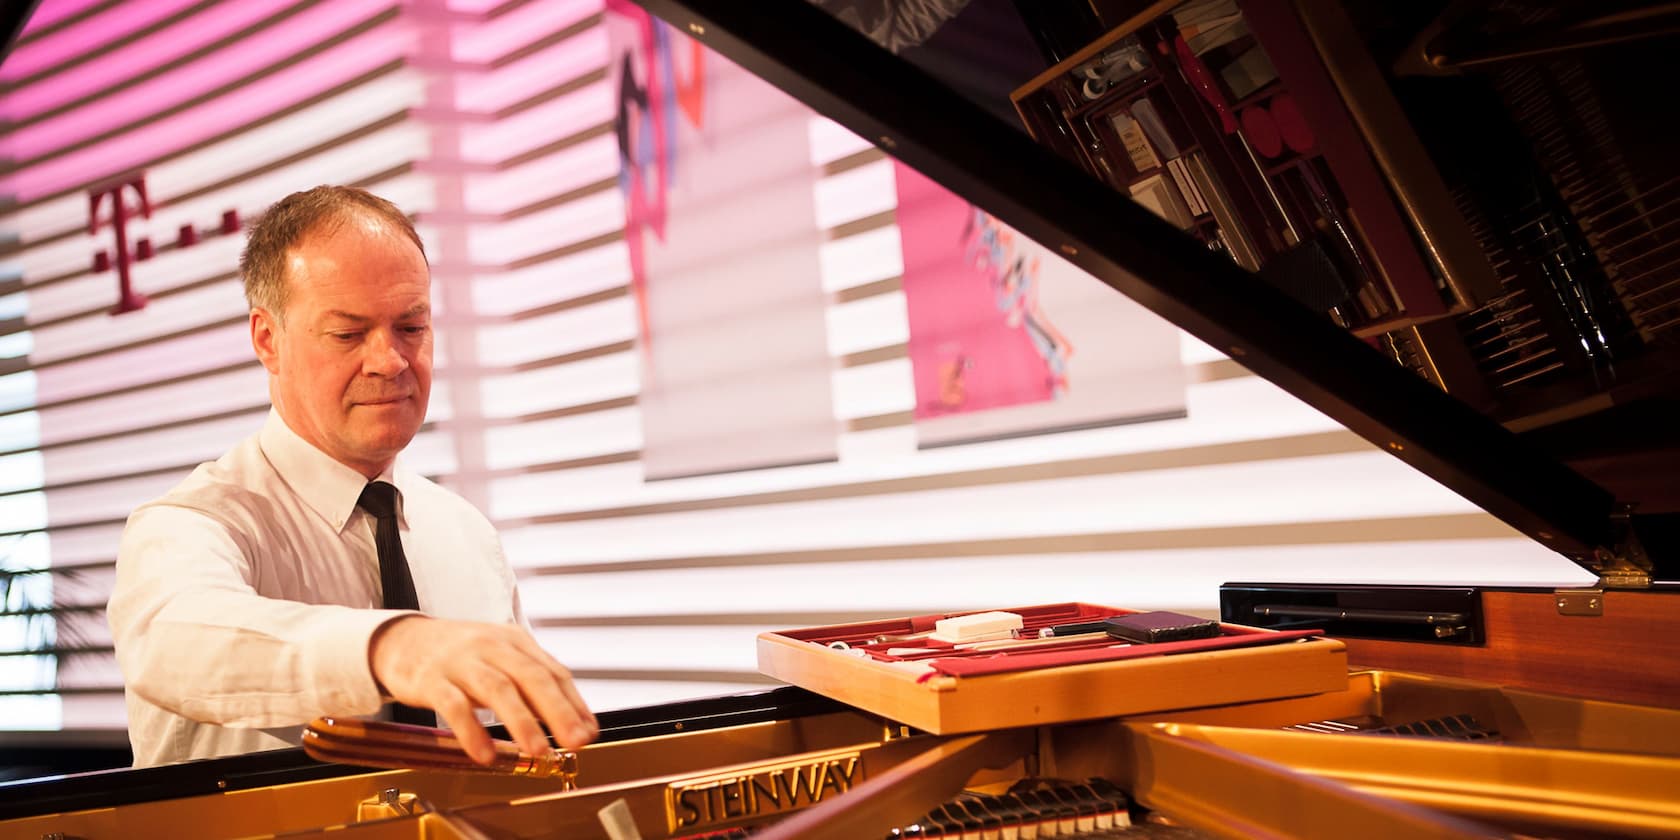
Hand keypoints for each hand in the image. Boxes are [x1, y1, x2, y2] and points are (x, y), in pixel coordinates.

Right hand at [368, 616, 596, 764]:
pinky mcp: (431, 679)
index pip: (553, 672)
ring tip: (538, 751)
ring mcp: (461, 661)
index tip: (589, 733)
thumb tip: (578, 725)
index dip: (574, 704)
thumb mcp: (501, 660)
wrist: (403, 640)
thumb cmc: (461, 656)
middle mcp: (491, 646)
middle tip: (575, 741)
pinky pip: (454, 706)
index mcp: (515, 642)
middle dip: (558, 711)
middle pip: (532, 677)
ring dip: (521, 722)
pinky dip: (471, 731)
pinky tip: (485, 754)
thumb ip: (536, 688)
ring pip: (498, 689)